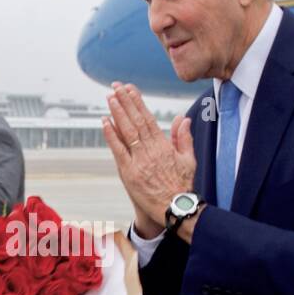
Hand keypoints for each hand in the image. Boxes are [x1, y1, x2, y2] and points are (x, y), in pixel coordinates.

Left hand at [102, 83, 195, 229]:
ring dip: (117, 113)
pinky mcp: (129, 173)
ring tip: (110, 97)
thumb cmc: (182, 186)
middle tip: (116, 86)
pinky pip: (118, 150)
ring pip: (126, 132)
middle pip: (136, 121)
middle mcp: (150, 151)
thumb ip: (184, 138)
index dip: (138, 102)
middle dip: (125, 101)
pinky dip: (111, 135)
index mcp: (164, 146)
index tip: (130, 89)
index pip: (148, 119)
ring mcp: (138, 162)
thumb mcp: (188, 160)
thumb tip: (183, 118)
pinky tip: (105, 121)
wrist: (175, 209)